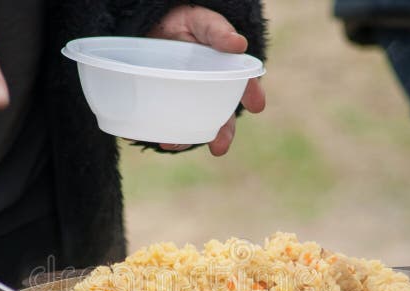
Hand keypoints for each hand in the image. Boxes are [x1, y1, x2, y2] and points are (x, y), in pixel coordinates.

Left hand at [148, 5, 264, 155]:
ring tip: (173, 145)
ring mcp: (187, 99)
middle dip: (222, 134)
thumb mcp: (202, 23)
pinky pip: (165, 122)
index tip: (257, 106)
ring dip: (186, 139)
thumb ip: (217, 32)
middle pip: (222, 117)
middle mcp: (210, 91)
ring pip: (193, 125)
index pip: (244, 85)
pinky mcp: (165, 104)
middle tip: (220, 148)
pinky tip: (152, 136)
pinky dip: (158, 132)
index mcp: (226, 71)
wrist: (152, 25)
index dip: (252, 96)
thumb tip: (238, 44)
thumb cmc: (185, 24)